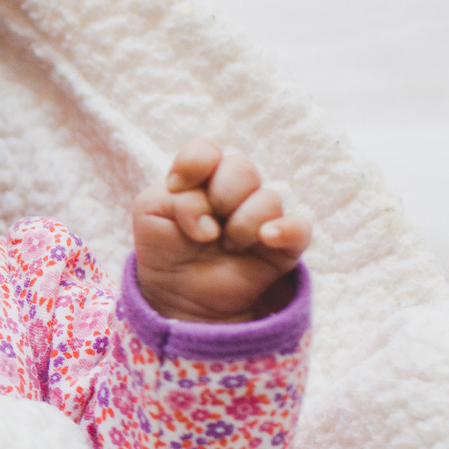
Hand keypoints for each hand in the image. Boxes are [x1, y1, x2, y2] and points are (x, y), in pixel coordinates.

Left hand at [132, 138, 309, 321]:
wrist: (179, 299)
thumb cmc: (165, 249)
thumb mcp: (150, 216)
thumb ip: (173, 199)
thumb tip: (209, 217)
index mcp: (203, 179)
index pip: (208, 149)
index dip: (195, 161)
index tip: (176, 186)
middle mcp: (235, 193)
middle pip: (241, 168)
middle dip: (219, 196)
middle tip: (205, 229)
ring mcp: (261, 218)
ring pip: (268, 198)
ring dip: (240, 225)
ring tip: (226, 247)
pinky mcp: (282, 246)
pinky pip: (298, 227)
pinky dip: (284, 229)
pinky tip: (265, 238)